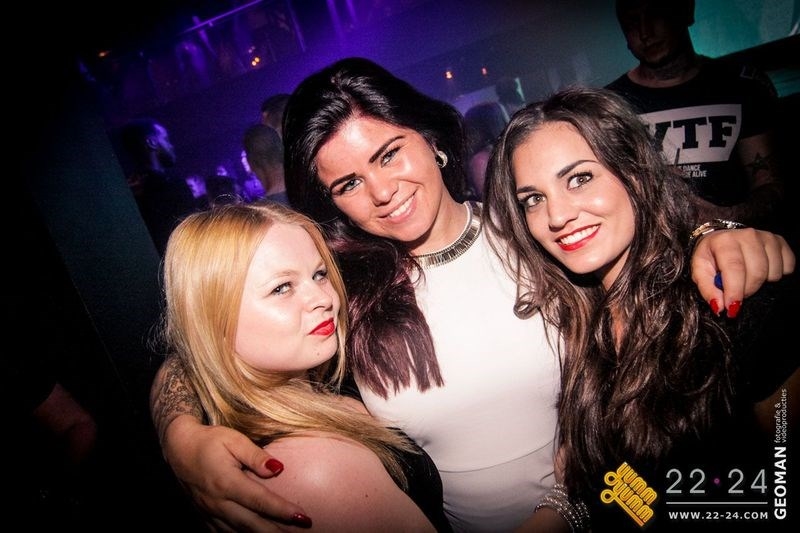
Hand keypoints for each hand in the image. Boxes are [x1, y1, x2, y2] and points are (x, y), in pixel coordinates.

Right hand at [164, 415, 310, 531]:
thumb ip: (256, 456)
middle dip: (277, 531)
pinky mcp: (204, 516)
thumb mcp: (233, 439)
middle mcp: (218, 502)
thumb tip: (278, 469)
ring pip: (238, 532)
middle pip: (252, 524)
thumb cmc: (209, 440)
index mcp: (227, 482)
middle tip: (301, 531)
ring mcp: (209, 512)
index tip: (303, 517)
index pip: (261, 501)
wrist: (178, 448)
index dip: (282, 511)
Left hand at [691, 228, 794, 313]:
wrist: (721, 240)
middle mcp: (747, 235)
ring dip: (761, 283)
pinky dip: (776, 275)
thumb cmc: (711, 257)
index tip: (732, 308)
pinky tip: (762, 271)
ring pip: (773, 273)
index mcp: (724, 241)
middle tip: (737, 292)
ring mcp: (766, 237)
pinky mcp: (780, 242)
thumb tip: (718, 306)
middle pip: (757, 273)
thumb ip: (707, 289)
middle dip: (747, 290)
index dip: (735, 291)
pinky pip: (787, 267)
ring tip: (747, 278)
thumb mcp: (700, 272)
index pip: (734, 268)